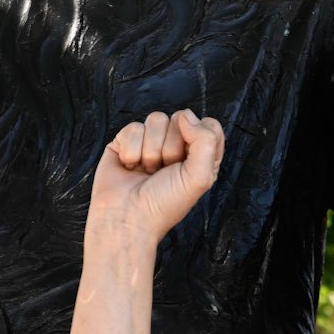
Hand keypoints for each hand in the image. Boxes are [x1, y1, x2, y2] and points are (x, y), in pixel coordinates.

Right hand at [88, 109, 223, 250]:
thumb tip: (186, 115)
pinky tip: (130, 167)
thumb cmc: (164, 205)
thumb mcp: (200, 177)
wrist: (126, 218)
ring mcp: (149, 143)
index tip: (189, 159)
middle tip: (164, 171)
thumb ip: (205, 140)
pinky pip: (132, 128)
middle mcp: (175, 147)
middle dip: (171, 147)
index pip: (208, 125)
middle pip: (180, 119)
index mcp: (199, 156)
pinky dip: (130, 151)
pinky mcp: (125, 142)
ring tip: (147, 171)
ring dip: (150, 150)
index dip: (199, 136)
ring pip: (155, 119)